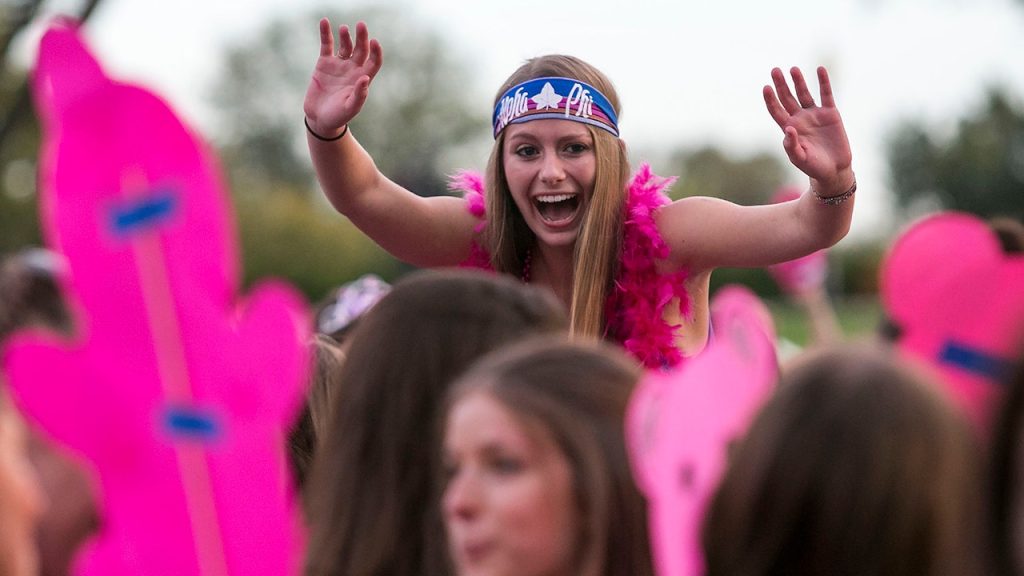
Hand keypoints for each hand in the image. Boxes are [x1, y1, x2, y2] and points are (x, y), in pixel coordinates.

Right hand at [303, 19, 382, 137]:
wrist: (319, 118)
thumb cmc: (338, 116)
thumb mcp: (350, 108)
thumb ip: (359, 95)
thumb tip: (365, 78)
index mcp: (362, 79)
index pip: (373, 62)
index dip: (376, 52)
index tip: (375, 42)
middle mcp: (353, 69)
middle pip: (361, 49)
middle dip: (362, 38)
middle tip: (361, 26)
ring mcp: (339, 65)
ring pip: (345, 45)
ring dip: (346, 36)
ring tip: (344, 29)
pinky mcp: (324, 63)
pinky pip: (326, 45)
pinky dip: (325, 33)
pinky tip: (324, 22)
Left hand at [763, 67, 853, 194]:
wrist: (834, 170)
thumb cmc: (813, 166)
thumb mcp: (799, 158)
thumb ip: (791, 145)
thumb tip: (788, 128)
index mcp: (789, 128)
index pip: (776, 110)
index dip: (770, 100)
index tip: (766, 87)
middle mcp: (800, 118)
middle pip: (787, 98)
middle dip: (781, 85)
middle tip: (775, 70)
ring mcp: (815, 114)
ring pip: (804, 93)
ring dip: (798, 81)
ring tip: (793, 69)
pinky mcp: (831, 113)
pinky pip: (826, 94)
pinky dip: (824, 82)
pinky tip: (820, 69)